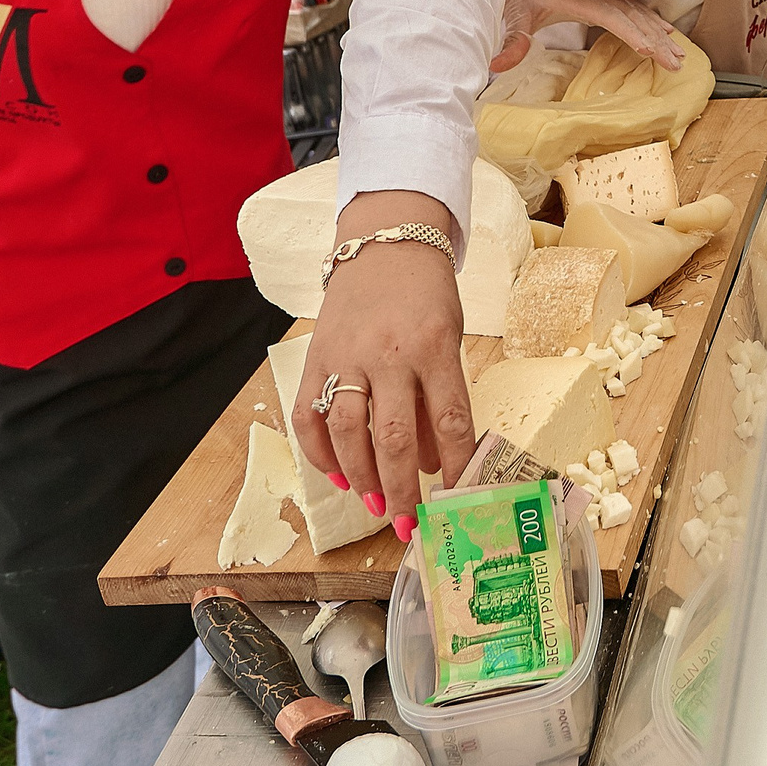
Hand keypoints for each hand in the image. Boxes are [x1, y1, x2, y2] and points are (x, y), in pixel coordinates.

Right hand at [294, 240, 472, 540]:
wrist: (384, 242)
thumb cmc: (425, 294)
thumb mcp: (449, 336)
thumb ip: (440, 395)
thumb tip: (433, 462)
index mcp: (433, 346)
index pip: (450, 419)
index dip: (455, 466)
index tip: (458, 498)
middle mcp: (388, 353)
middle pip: (394, 436)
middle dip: (402, 489)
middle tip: (408, 523)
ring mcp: (346, 355)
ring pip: (348, 432)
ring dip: (362, 478)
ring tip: (375, 506)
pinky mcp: (314, 357)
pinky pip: (309, 416)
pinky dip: (321, 453)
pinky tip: (339, 476)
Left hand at [497, 0, 681, 74]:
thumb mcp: (510, 15)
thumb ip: (510, 40)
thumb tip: (498, 64)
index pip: (608, 14)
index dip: (629, 30)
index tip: (648, 49)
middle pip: (631, 15)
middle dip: (656, 39)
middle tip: (675, 64)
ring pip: (637, 12)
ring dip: (659, 33)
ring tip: (678, 55)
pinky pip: (633, 8)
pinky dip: (652, 20)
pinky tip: (666, 32)